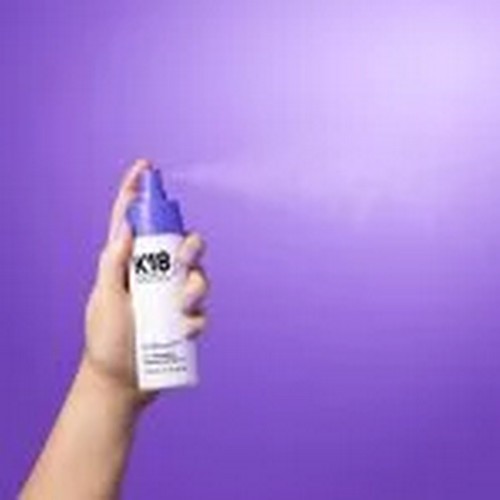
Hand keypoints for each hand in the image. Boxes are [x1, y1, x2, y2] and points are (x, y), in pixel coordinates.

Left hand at [83, 159, 207, 407]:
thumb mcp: (102, 301)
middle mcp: (154, 274)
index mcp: (128, 264)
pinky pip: (203, 308)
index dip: (138, 191)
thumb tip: (123, 230)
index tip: (146, 167)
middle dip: (190, 244)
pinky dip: (197, 317)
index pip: (132, 221)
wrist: (124, 382)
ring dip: (198, 286)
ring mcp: (173, 296)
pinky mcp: (187, 317)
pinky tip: (185, 330)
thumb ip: (110, 265)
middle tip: (185, 258)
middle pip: (181, 242)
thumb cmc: (106, 341)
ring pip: (200, 273)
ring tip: (183, 307)